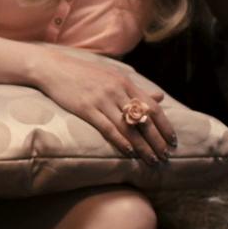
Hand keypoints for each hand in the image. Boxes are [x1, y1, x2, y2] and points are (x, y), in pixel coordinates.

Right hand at [32, 50, 175, 163]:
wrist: (54, 68)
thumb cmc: (84, 74)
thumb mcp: (113, 77)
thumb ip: (136, 91)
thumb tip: (159, 99)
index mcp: (125, 83)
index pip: (152, 108)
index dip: (165, 126)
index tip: (173, 141)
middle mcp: (117, 91)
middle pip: (143, 119)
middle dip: (156, 140)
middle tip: (165, 156)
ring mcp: (102, 99)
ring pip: (128, 127)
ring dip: (142, 146)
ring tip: (151, 159)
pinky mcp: (86, 108)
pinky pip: (108, 128)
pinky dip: (121, 141)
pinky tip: (129, 152)